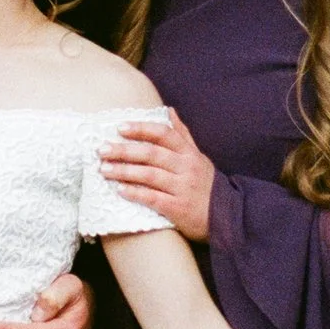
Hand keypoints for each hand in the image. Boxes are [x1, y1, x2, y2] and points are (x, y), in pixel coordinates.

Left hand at [100, 110, 214, 240]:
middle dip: (124, 150)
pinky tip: (120, 190)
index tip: (119, 128)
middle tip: (101, 149)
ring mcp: (182, 188)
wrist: (228, 217)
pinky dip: (136, 193)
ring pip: (149, 175)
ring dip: (124, 171)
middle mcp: (186, 168)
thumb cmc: (207, 185)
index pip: (164, 134)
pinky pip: (153, 198)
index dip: (141, 129)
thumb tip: (169, 111)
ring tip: (104, 169)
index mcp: (189, 153)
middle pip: (151, 154)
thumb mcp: (198, 157)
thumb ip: (182, 135)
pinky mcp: (179, 208)